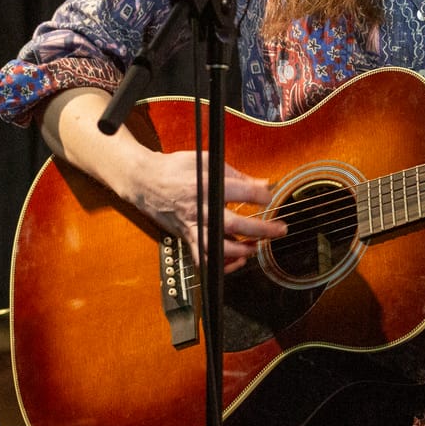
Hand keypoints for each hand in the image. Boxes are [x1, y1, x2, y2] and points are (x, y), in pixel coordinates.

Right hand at [120, 149, 286, 272]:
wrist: (145, 182)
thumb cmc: (174, 169)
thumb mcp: (206, 161)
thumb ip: (236, 174)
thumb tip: (263, 183)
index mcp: (206, 185)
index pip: (242, 192)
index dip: (262, 195)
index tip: (270, 196)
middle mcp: (199, 209)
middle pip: (234, 225)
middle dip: (261, 229)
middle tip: (280, 230)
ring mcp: (192, 226)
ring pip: (218, 248)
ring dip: (242, 251)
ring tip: (257, 246)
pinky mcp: (187, 237)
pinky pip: (204, 259)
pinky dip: (222, 265)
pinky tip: (237, 261)